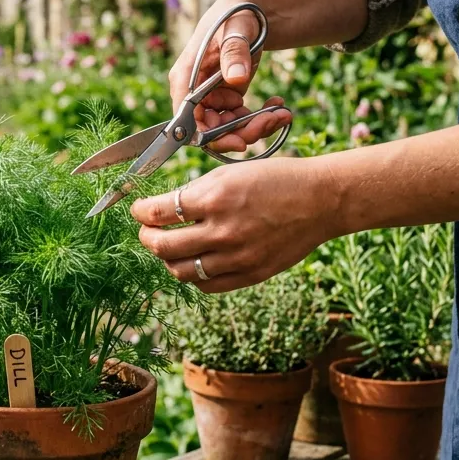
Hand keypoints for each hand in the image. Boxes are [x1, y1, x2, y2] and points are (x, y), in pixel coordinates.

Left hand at [130, 157, 342, 292]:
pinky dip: (192, 276)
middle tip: (147, 232)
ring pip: (180, 271)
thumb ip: (195, 194)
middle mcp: (222, 230)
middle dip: (146, 238)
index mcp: (214, 198)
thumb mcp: (230, 174)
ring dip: (166, 260)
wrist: (320, 200)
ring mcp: (236, 257)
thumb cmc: (275, 180)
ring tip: (168, 249)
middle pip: (162, 246)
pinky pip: (206, 285)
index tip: (138, 210)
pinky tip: (193, 262)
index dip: (139, 212)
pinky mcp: (249, 274)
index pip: (157, 213)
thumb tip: (162, 209)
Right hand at [169, 0, 290, 153]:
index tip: (239, 141)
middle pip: (209, 129)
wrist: (249, 11)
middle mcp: (193, 92)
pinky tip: (278, 105)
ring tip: (282, 113)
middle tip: (272, 122)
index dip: (209, 135)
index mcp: (185, 76)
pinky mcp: (226, 99)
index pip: (187, 118)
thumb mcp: (236, 29)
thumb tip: (236, 78)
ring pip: (227, 128)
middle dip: (241, 131)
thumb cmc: (236, 15)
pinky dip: (260, 118)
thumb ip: (234, 52)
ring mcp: (210, 97)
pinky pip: (239, 120)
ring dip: (255, 126)